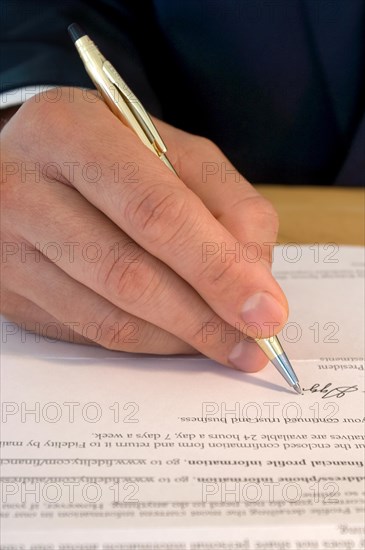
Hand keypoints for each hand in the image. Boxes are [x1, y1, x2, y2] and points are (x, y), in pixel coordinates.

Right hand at [1, 87, 286, 371]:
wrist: (31, 164)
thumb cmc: (110, 153)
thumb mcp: (171, 151)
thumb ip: (225, 202)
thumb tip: (256, 279)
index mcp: (70, 130)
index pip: (155, 210)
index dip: (217, 267)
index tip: (266, 311)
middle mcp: (23, 188)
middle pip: (127, 272)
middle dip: (204, 318)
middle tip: (253, 344)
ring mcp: (7, 247)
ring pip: (108, 316)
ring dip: (179, 339)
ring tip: (225, 344)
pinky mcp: (9, 292)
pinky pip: (89, 333)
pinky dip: (146, 343)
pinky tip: (178, 338)